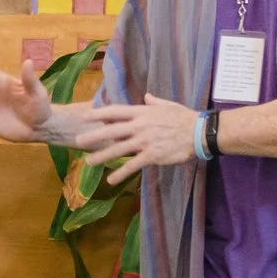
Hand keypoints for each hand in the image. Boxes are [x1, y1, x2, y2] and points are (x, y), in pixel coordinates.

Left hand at [74, 94, 200, 185]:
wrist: (198, 132)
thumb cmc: (183, 117)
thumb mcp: (167, 105)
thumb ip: (153, 102)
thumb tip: (146, 97)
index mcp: (142, 112)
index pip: (115, 112)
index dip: (99, 114)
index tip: (85, 117)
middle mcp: (139, 126)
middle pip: (111, 131)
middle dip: (93, 136)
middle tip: (78, 142)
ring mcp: (144, 141)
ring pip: (118, 149)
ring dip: (102, 157)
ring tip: (89, 162)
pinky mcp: (152, 155)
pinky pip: (133, 165)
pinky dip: (121, 174)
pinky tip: (111, 180)